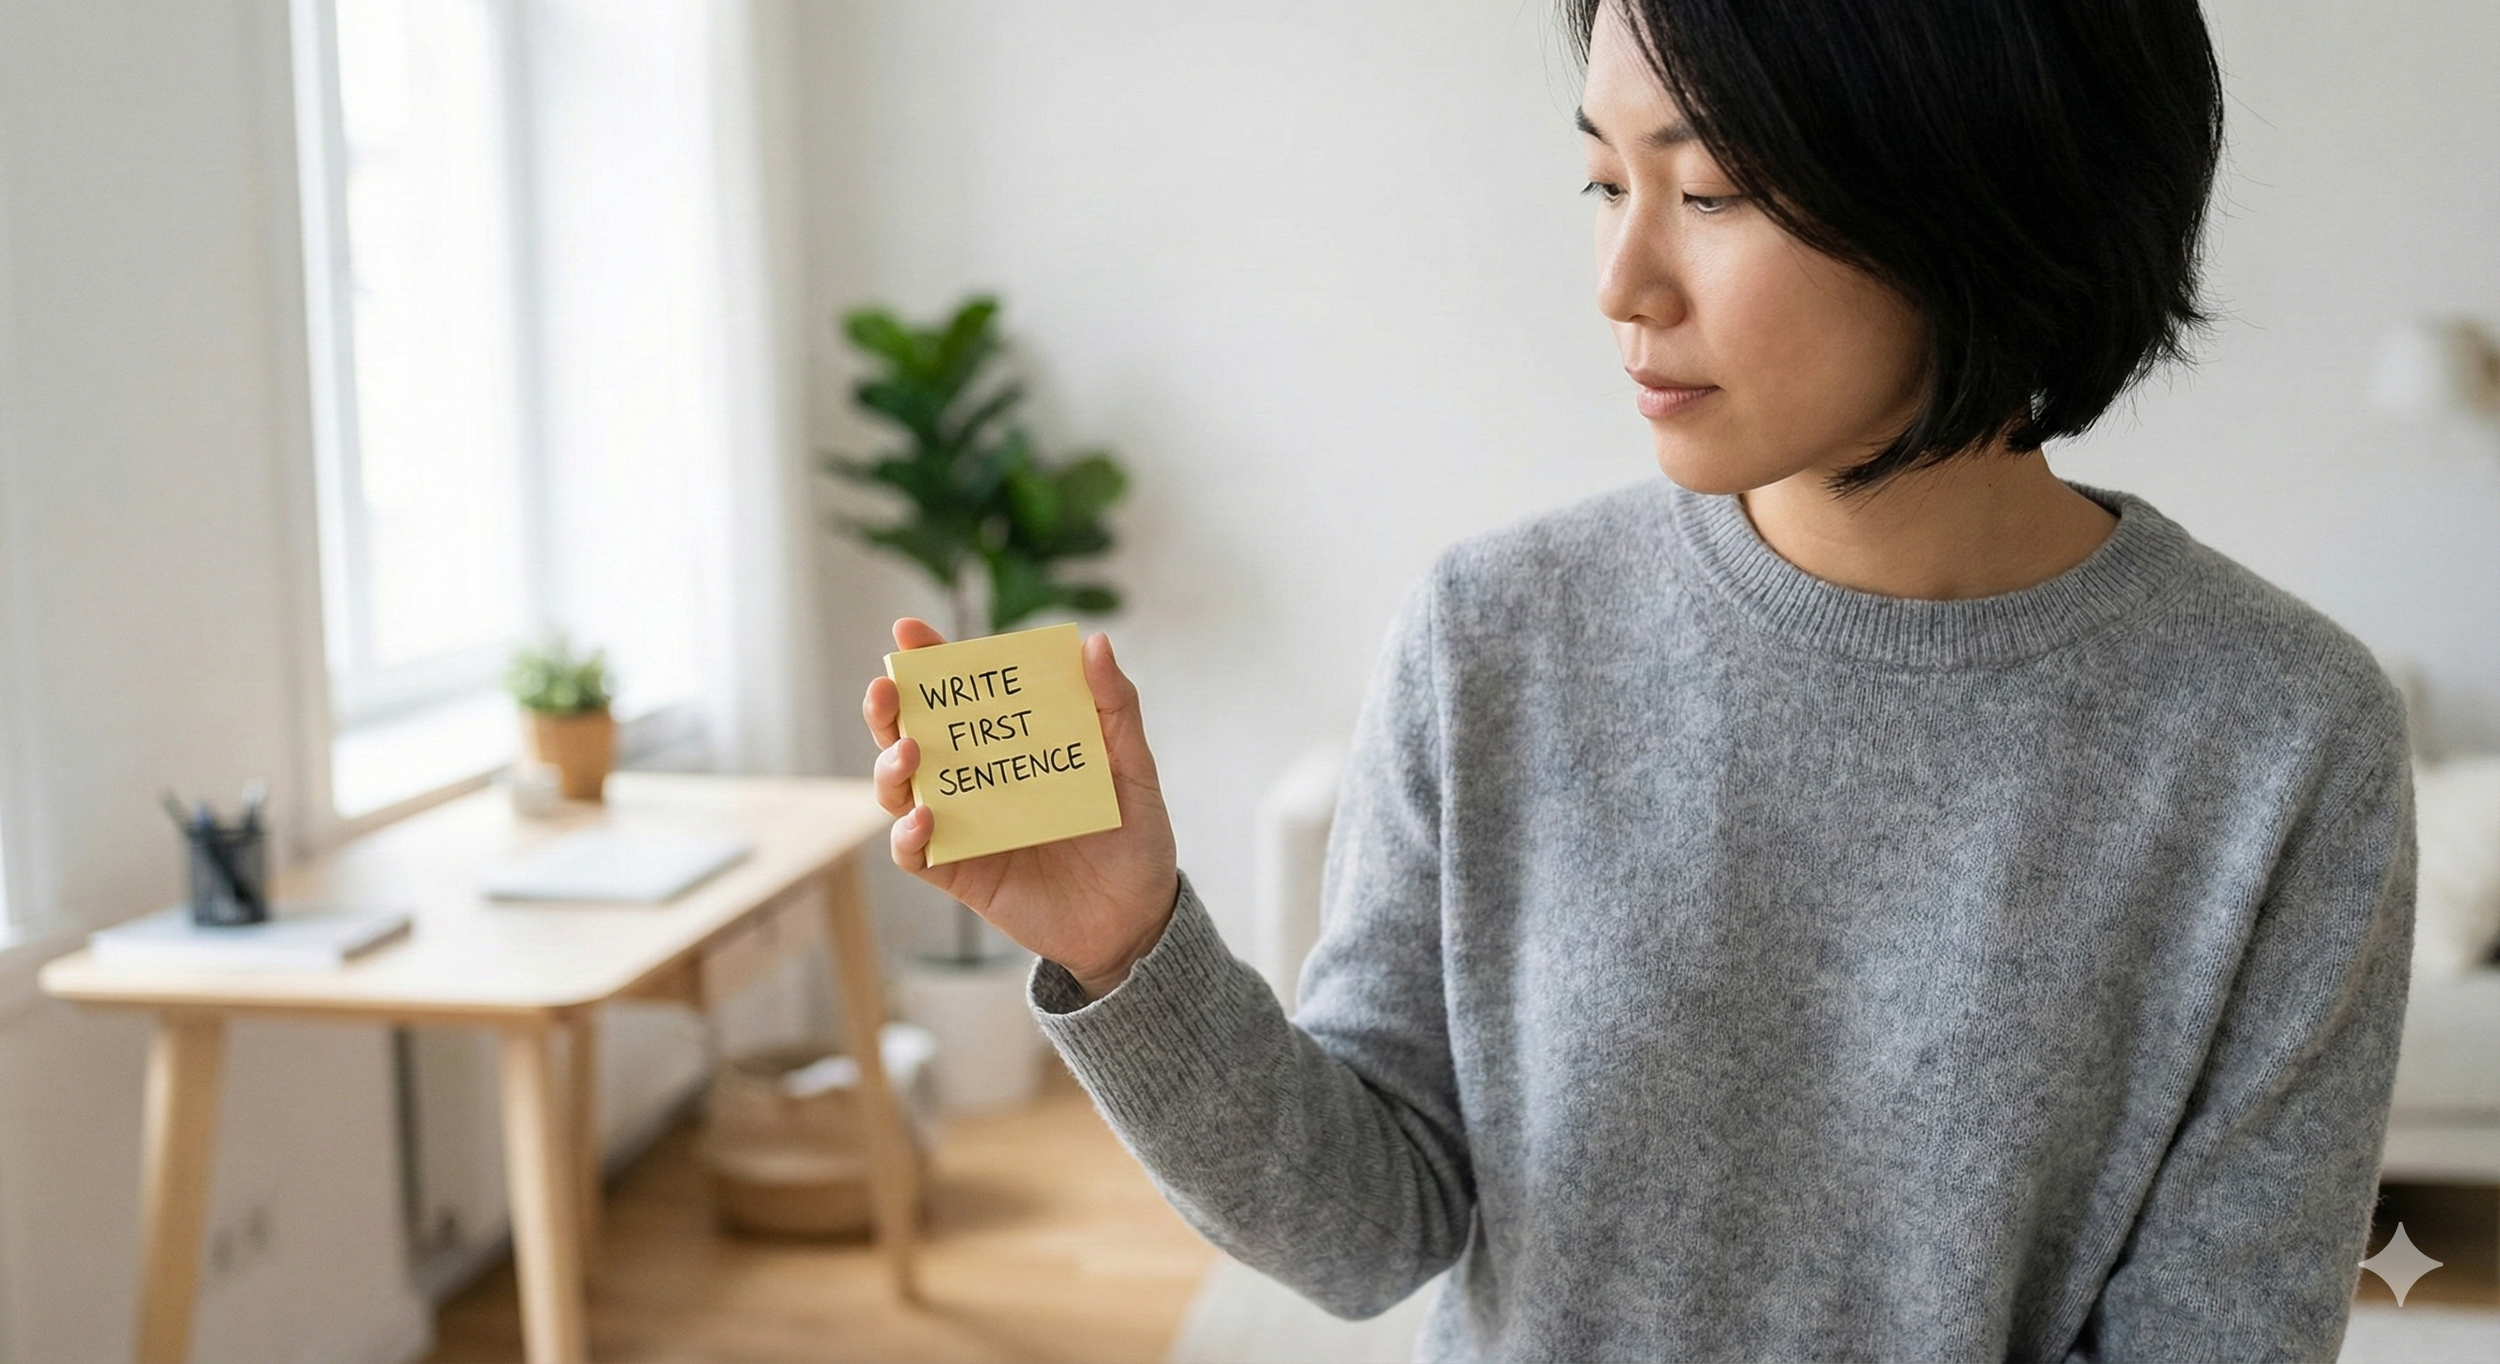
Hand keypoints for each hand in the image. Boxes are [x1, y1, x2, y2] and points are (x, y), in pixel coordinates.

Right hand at [862, 618, 1179, 999]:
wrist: (1137, 918)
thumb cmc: (1134, 838)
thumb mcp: (1133, 768)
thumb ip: (1115, 708)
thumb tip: (1096, 644)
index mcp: (1011, 743)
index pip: (961, 694)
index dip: (930, 660)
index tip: (910, 631)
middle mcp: (976, 779)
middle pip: (912, 734)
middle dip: (890, 708)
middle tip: (888, 688)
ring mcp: (962, 825)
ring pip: (899, 789)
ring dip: (891, 766)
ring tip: (910, 752)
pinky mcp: (959, 872)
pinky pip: (915, 853)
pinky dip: (907, 834)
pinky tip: (924, 817)